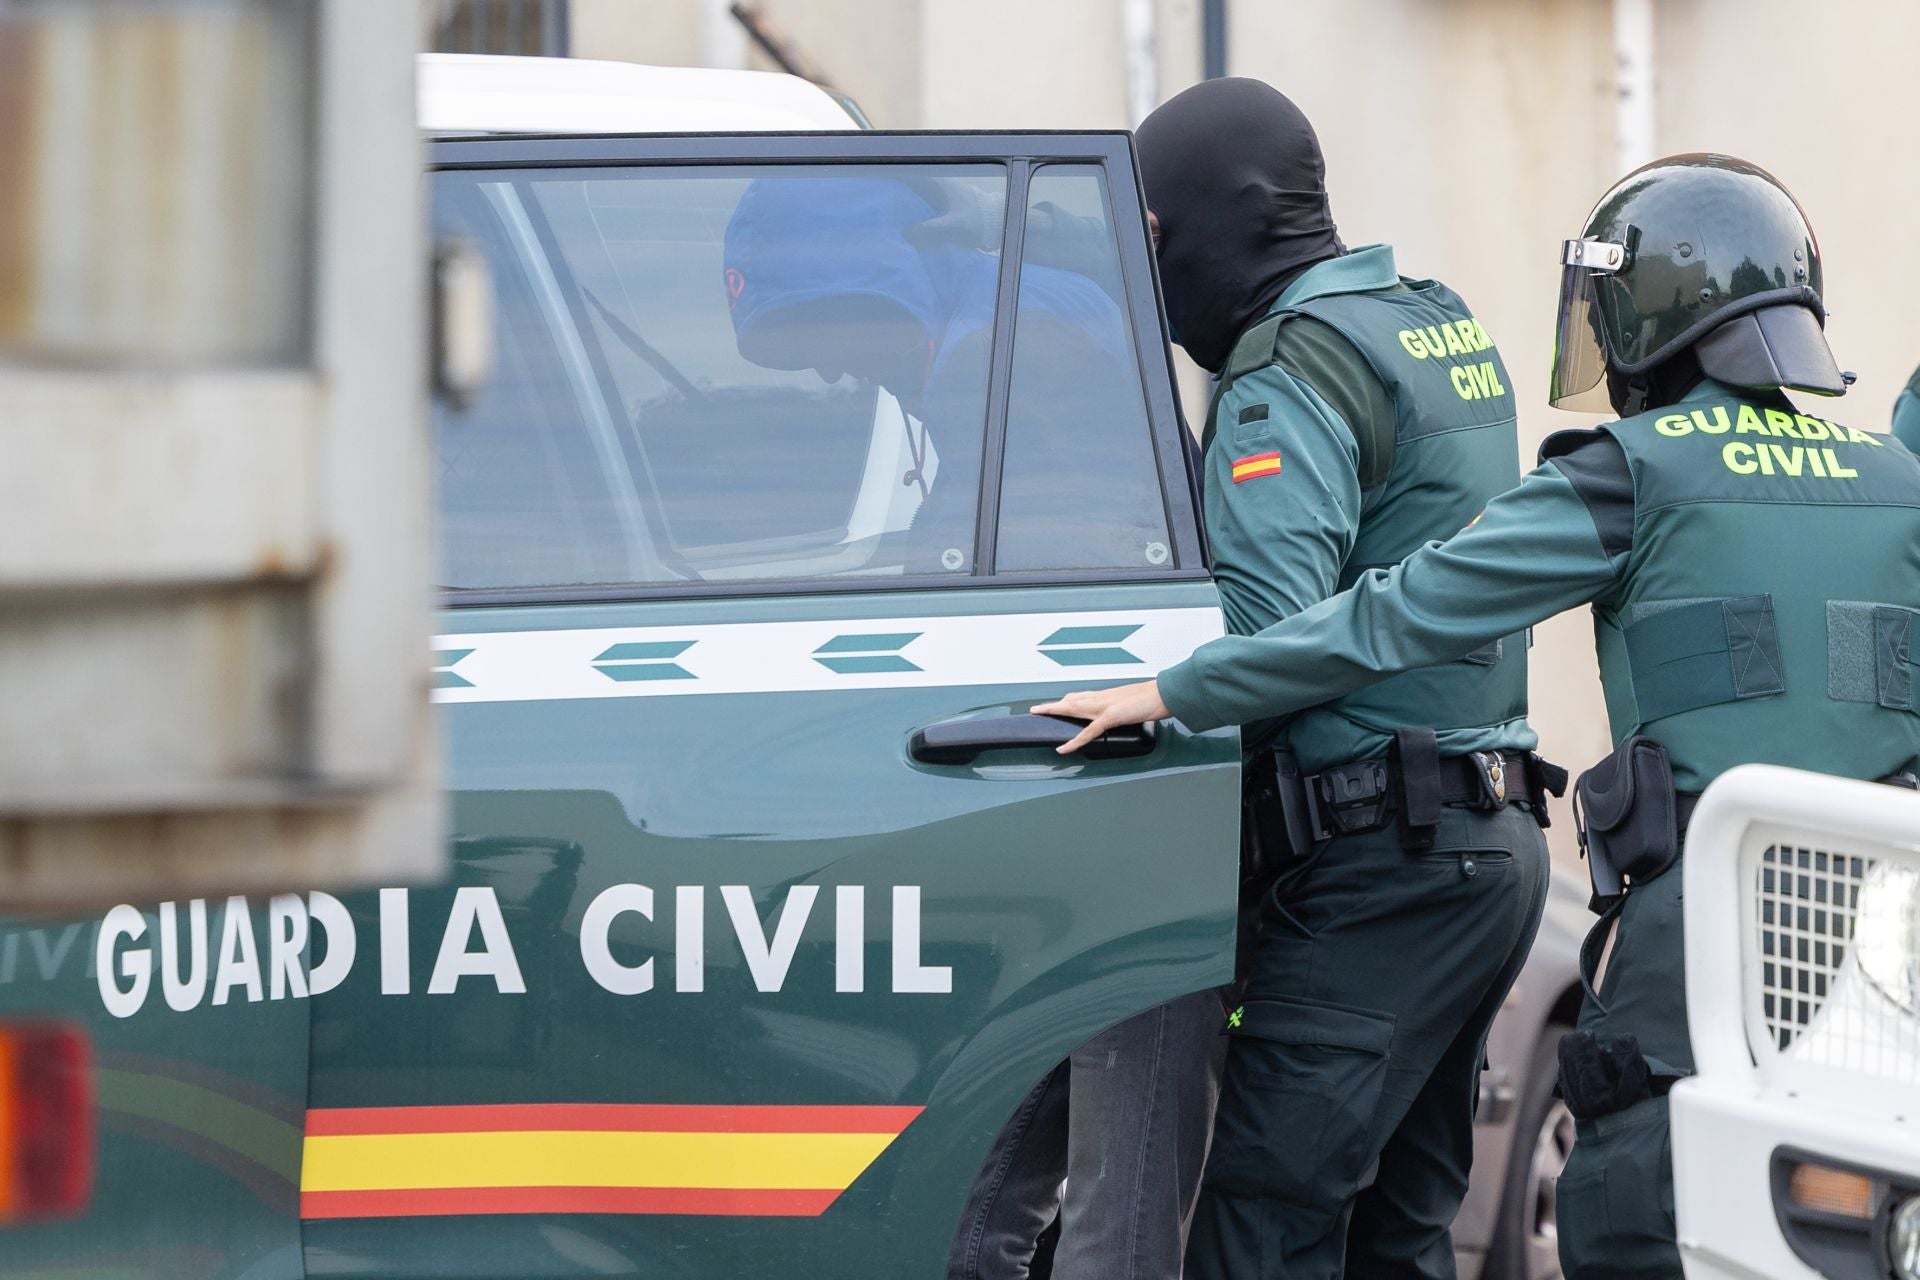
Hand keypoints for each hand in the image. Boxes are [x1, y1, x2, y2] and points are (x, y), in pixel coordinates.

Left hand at [1032, 681, 1170, 754]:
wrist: (1164, 694)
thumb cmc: (1153, 699)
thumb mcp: (1133, 704)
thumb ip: (1124, 708)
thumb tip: (1122, 713)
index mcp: (1108, 695)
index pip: (1082, 696)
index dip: (1067, 700)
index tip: (1058, 702)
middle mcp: (1103, 697)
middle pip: (1072, 700)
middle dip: (1053, 705)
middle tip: (1037, 709)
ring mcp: (1105, 706)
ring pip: (1073, 708)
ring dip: (1055, 711)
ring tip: (1039, 715)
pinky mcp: (1110, 716)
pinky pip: (1088, 731)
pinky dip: (1074, 741)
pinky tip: (1064, 747)